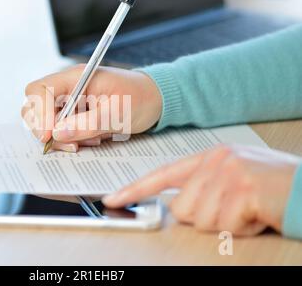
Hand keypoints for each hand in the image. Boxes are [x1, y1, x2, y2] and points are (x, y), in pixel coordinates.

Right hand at [21, 64, 161, 151]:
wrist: (156, 99)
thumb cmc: (141, 98)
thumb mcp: (117, 113)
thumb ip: (87, 124)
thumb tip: (56, 134)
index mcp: (76, 77)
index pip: (39, 90)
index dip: (38, 113)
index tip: (49, 135)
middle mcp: (67, 87)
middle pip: (34, 106)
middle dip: (47, 129)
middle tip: (72, 144)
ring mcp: (69, 101)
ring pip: (45, 121)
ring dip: (62, 137)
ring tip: (91, 140)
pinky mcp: (74, 114)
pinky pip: (60, 129)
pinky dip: (72, 139)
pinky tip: (93, 139)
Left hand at [103, 145, 299, 235]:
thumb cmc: (271, 185)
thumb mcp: (232, 176)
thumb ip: (202, 185)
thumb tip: (176, 206)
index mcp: (209, 156)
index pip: (162, 174)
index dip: (135, 188)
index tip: (113, 198)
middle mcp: (216, 161)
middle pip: (181, 208)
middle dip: (205, 217)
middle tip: (233, 208)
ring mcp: (229, 173)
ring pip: (200, 219)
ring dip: (225, 224)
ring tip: (247, 209)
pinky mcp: (243, 189)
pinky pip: (225, 226)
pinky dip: (242, 229)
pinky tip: (257, 214)